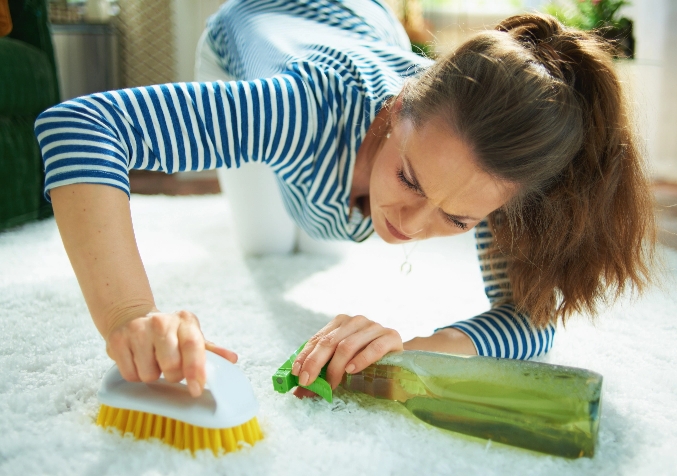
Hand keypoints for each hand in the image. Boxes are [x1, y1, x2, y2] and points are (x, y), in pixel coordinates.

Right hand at [105, 309, 237, 396]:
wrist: (131, 317)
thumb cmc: (168, 333)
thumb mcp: (191, 336)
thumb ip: (211, 350)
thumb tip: (232, 360)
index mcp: (185, 321)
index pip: (194, 346)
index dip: (196, 370)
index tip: (196, 389)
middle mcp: (161, 322)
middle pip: (171, 366)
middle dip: (173, 375)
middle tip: (170, 366)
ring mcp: (137, 330)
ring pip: (149, 374)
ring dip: (152, 375)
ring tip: (152, 361)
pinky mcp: (117, 341)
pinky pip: (130, 375)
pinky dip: (135, 375)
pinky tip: (138, 361)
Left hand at [291, 314, 402, 393]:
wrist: (398, 359)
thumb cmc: (365, 361)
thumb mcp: (341, 364)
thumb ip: (322, 373)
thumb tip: (299, 392)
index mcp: (341, 322)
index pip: (318, 339)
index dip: (305, 356)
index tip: (297, 373)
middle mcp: (356, 321)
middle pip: (330, 342)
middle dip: (315, 363)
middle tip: (307, 382)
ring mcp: (374, 326)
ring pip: (348, 345)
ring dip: (336, 368)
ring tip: (331, 385)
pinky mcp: (391, 336)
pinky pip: (374, 348)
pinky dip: (360, 360)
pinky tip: (351, 371)